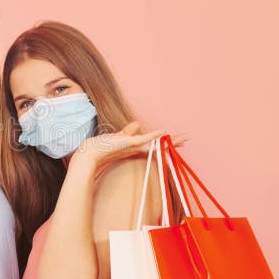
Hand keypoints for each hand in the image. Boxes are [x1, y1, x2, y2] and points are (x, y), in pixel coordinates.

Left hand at [71, 121, 188, 169]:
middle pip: (159, 145)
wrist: (91, 154)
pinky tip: (163, 132)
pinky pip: (144, 139)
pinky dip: (154, 136)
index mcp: (136, 147)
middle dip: (173, 142)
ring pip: (155, 143)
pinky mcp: (129, 143)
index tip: (178, 141)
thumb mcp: (119, 137)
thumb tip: (137, 124)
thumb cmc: (103, 147)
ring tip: (181, 139)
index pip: (155, 144)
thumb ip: (129, 131)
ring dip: (169, 140)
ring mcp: (134, 146)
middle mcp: (137, 148)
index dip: (166, 142)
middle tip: (186, 139)